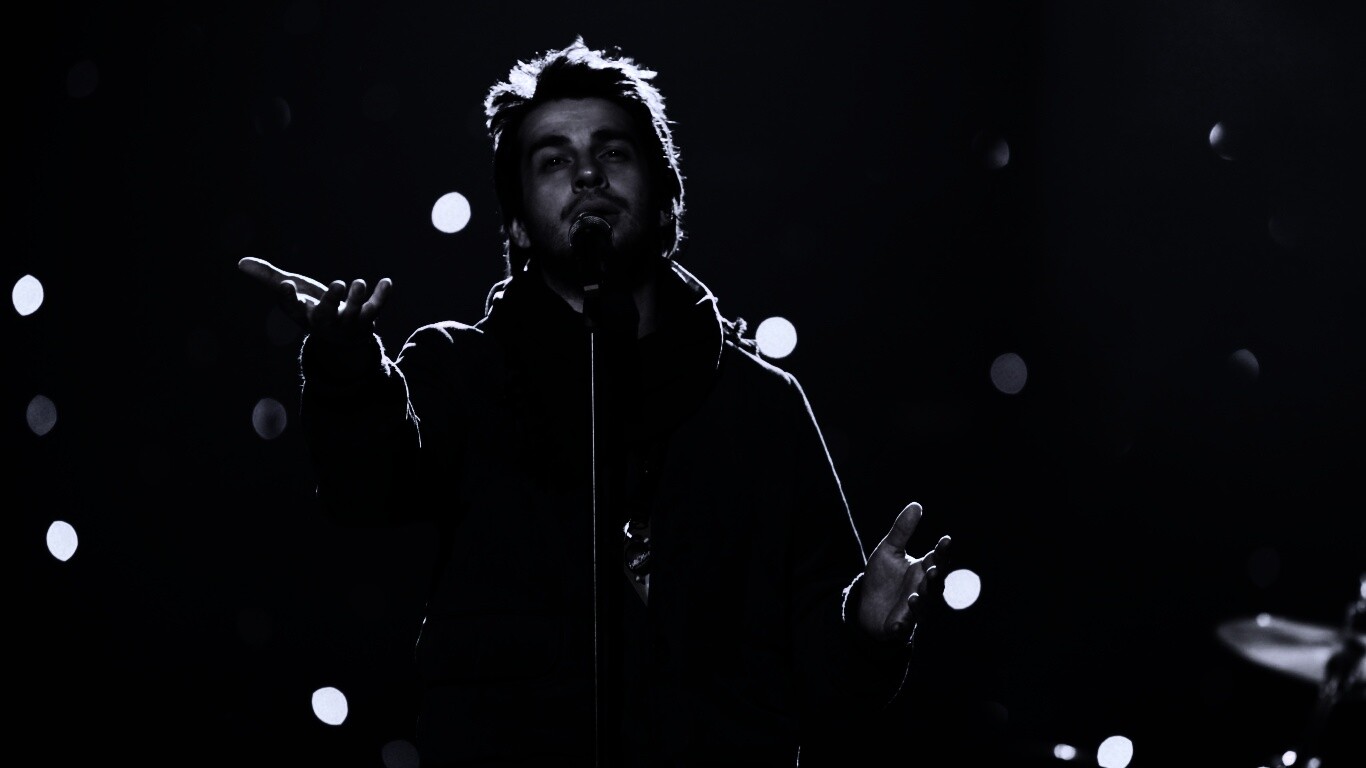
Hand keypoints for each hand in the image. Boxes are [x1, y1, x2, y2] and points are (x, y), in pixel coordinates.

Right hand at [237, 256, 391, 346]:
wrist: (342, 338)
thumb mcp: (293, 293)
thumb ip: (270, 278)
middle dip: (331, 302)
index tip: (286, 285)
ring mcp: (347, 322)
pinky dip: (382, 297)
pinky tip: (387, 282)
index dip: (289, 298)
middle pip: (326, 316)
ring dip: (357, 299)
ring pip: (353, 314)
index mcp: (304, 315)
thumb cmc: (313, 309)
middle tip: (337, 284)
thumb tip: (240, 262)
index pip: (293, 309)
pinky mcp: (367, 318)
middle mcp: (326, 322)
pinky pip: (376, 309)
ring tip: (359, 283)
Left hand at [856, 501, 951, 643]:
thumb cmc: (882, 577)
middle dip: (934, 577)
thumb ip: (902, 530)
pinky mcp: (898, 625)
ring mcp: (912, 609)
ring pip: (921, 607)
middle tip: (933, 568)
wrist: (866, 605)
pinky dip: (901, 625)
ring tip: (915, 595)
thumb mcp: (889, 550)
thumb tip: (916, 505)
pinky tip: (897, 624)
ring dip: (920, 602)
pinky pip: (902, 627)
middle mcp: (922, 590)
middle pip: (934, 584)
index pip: (937, 560)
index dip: (942, 551)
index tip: (945, 539)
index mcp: (922, 570)